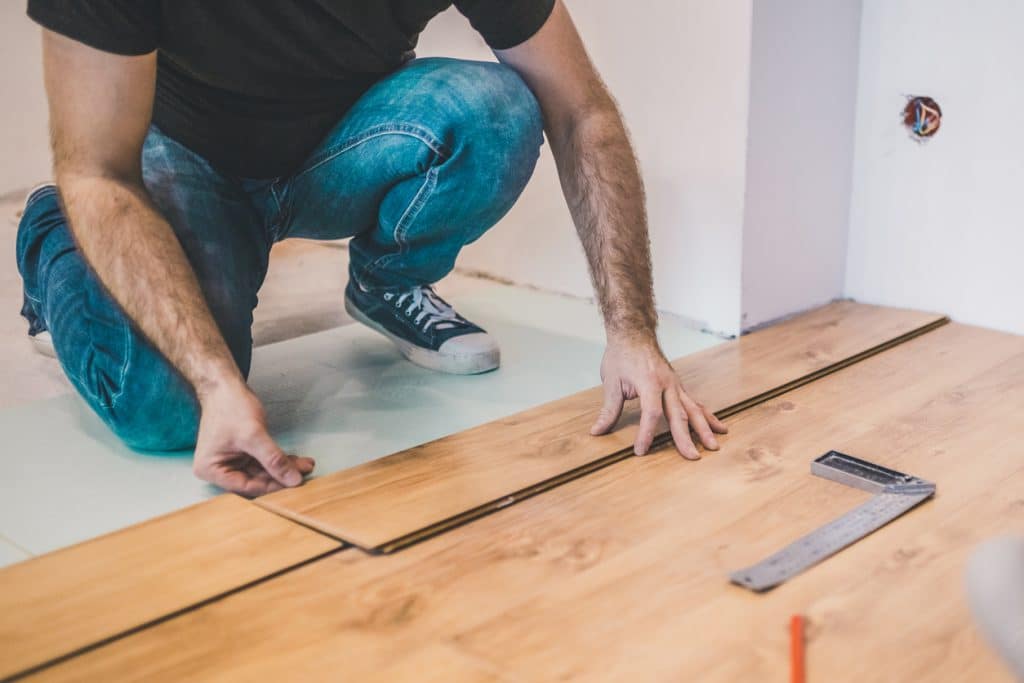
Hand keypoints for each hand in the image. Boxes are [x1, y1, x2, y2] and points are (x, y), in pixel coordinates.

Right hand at [193, 381, 314, 495]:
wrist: (225, 385)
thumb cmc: (229, 407)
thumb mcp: (253, 435)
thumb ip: (273, 459)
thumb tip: (293, 479)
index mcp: (212, 470)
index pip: (247, 486)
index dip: (272, 486)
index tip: (294, 483)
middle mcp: (219, 468)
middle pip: (256, 480)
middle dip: (281, 476)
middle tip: (304, 473)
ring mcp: (232, 460)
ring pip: (262, 470)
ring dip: (284, 468)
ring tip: (305, 465)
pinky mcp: (243, 452)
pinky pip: (263, 461)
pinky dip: (279, 460)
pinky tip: (296, 460)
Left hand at [590, 338, 727, 458]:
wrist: (634, 333)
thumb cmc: (622, 355)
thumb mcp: (611, 381)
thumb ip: (608, 409)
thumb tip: (597, 431)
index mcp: (649, 382)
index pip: (651, 413)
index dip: (647, 433)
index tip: (641, 450)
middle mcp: (667, 384)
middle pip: (679, 414)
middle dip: (685, 438)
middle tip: (693, 457)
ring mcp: (676, 385)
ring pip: (693, 409)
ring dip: (704, 429)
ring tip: (714, 446)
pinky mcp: (679, 387)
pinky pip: (696, 403)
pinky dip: (707, 417)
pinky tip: (719, 427)